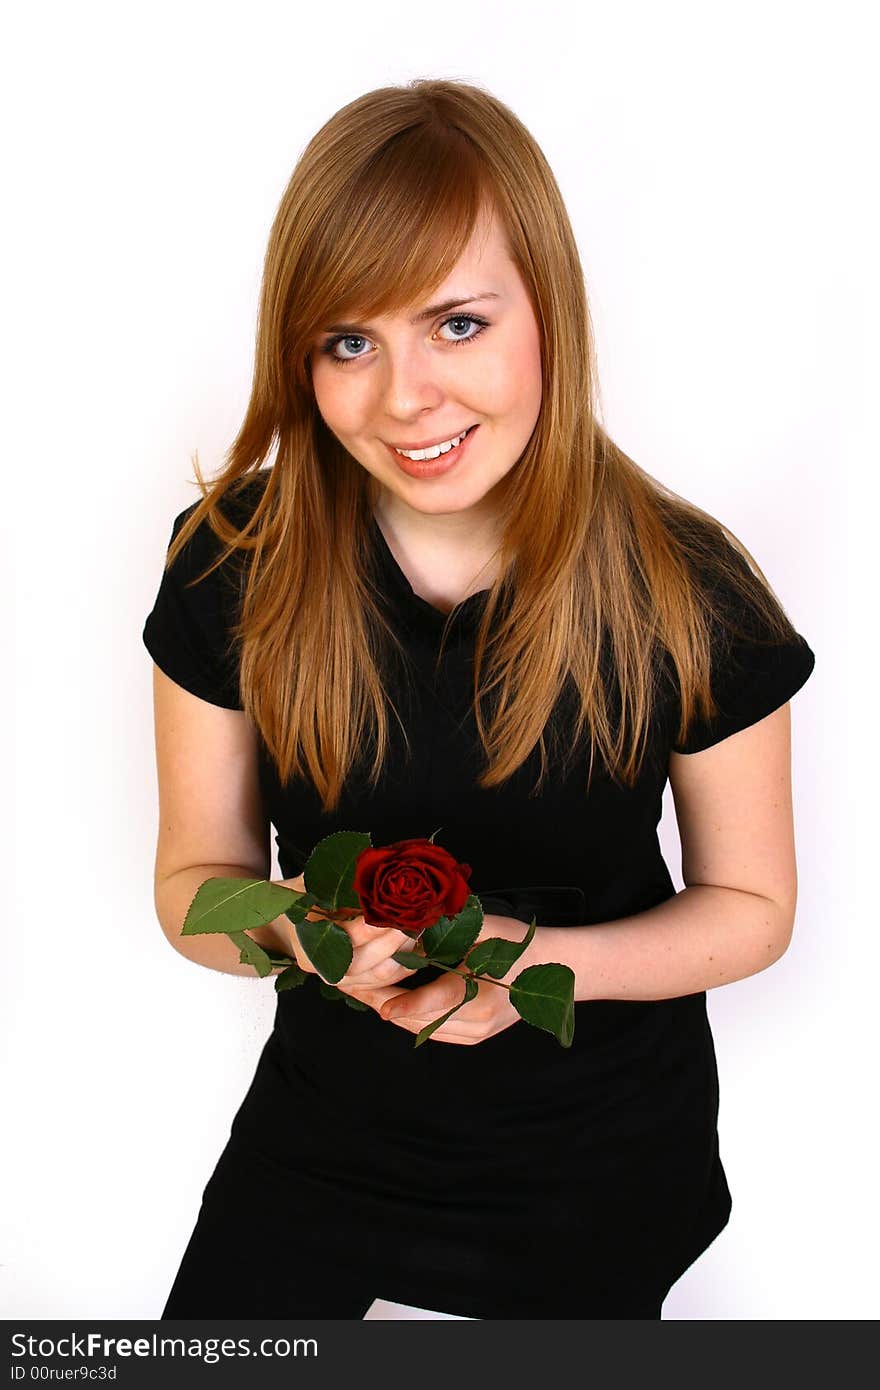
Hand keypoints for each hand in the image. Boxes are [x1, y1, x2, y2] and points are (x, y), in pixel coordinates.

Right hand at [275, 874, 421, 1005]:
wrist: (281, 925)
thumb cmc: (300, 896)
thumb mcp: (311, 882)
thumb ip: (338, 881)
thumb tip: (375, 870)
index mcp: (309, 942)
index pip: (349, 936)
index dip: (375, 923)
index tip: (397, 907)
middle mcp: (325, 967)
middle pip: (370, 961)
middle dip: (398, 939)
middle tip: (420, 917)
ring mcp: (340, 979)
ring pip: (381, 976)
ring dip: (407, 954)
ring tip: (423, 929)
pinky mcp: (354, 985)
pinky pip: (385, 983)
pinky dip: (405, 967)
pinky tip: (422, 948)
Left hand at [376, 915, 544, 1044]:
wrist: (549, 966)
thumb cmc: (513, 940)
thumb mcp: (480, 928)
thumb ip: (443, 931)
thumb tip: (401, 931)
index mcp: (483, 992)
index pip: (438, 1002)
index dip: (407, 1004)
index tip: (380, 1006)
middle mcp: (479, 1020)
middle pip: (422, 1018)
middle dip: (384, 1002)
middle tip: (351, 986)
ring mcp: (477, 1033)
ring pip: (423, 1029)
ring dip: (392, 1012)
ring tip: (360, 992)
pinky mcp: (474, 1037)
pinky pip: (433, 1032)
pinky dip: (410, 1017)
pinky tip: (388, 1001)